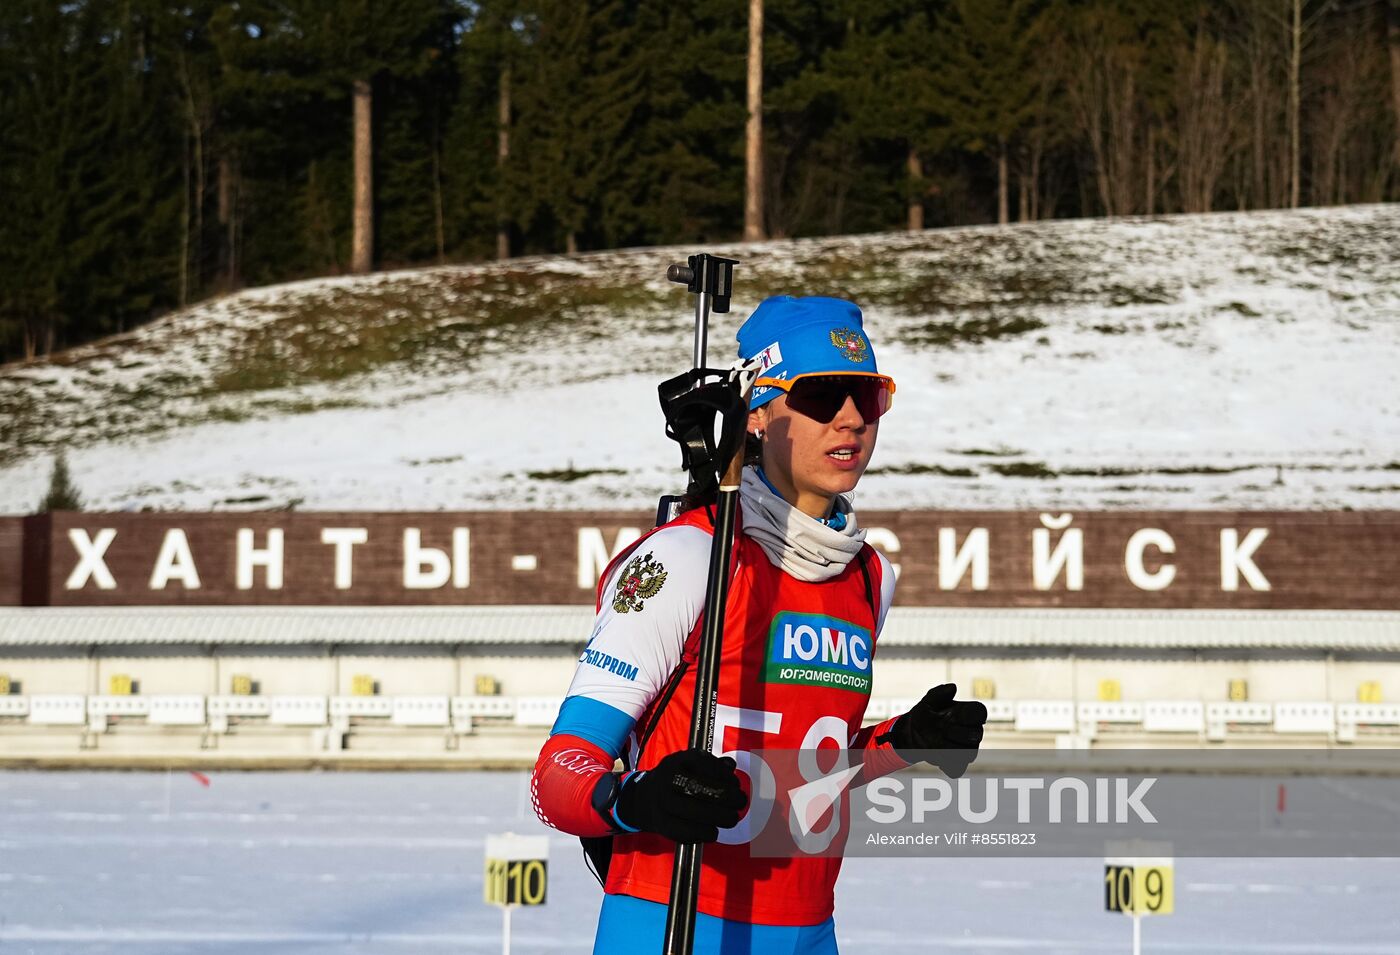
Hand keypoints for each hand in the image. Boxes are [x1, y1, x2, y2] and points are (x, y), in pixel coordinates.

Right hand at [613, 748, 747, 842]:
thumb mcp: (690, 765)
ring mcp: (663, 803)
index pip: (704, 764)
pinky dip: (704, 834)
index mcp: (676, 761)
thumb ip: (711, 765)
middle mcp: (667, 780)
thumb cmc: (676, 781)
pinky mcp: (662, 824)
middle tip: (740, 802)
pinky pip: (686, 832)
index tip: (735, 783)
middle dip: (726, 797)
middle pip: (699, 788)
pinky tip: (713, 831)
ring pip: (694, 811)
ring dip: (719, 817)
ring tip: (731, 818)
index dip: (724, 775)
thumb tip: (730, 766)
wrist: (644, 799)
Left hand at [879, 683, 987, 777]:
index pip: (980, 712)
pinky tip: (934, 756)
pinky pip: (958, 769)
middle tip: (941, 729)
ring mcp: (967, 748)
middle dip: (955, 732)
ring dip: (949, 748)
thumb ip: (939, 693)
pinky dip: (946, 765)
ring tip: (935, 743)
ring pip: (969, 753)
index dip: (968, 714)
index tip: (953, 714)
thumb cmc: (925, 713)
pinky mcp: (958, 763)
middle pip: (976, 734)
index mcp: (968, 713)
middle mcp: (972, 731)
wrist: (914, 733)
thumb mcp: (928, 701)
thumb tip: (953, 687)